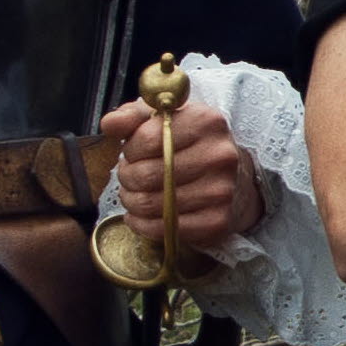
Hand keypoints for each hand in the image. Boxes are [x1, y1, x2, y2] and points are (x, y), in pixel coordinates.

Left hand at [104, 91, 263, 265]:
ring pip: (150, 204)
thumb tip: (109, 124)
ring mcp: (220, 191)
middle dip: (127, 178)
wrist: (236, 179)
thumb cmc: (191, 146)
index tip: (133, 153)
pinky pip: (164, 229)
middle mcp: (219, 156)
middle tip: (130, 176)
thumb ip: (133, 116)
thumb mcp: (165, 120)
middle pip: (146, 174)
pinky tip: (142, 215)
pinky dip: (143, 224)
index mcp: (207, 122)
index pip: (147, 138)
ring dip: (132, 202)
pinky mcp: (217, 221)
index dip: (130, 149)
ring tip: (135, 194)